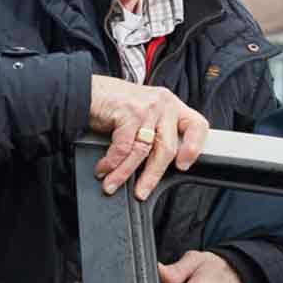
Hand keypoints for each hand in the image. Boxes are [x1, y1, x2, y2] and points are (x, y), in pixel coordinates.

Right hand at [89, 76, 209, 199]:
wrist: (84, 90)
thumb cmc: (113, 104)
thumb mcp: (143, 114)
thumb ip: (156, 132)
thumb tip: (155, 167)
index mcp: (172, 105)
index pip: (197, 125)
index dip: (194, 147)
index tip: (183, 165)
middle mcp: (164, 104)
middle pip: (167, 148)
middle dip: (152, 176)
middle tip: (141, 192)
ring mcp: (147, 107)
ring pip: (142, 151)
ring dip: (125, 173)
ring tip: (113, 184)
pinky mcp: (129, 112)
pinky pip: (123, 148)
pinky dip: (112, 164)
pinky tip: (104, 169)